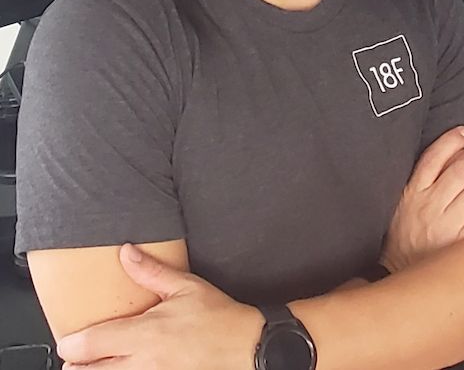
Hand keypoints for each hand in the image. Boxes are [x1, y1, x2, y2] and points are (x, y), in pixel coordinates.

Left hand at [57, 244, 262, 369]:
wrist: (246, 345)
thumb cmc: (219, 317)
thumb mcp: (186, 286)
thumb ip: (151, 271)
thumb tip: (126, 253)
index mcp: (146, 333)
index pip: (90, 345)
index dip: (71, 344)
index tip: (69, 341)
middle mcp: (143, 362)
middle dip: (77, 364)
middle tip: (79, 355)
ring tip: (98, 363)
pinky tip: (126, 366)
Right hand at [381, 126, 463, 272]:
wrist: (398, 274)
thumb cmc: (402, 236)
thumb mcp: (401, 202)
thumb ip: (419, 180)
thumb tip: (446, 153)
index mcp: (412, 194)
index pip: (433, 158)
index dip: (452, 140)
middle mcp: (429, 208)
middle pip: (460, 172)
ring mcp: (446, 226)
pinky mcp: (461, 243)